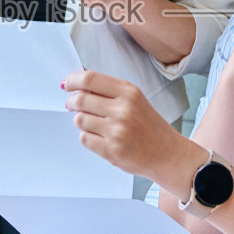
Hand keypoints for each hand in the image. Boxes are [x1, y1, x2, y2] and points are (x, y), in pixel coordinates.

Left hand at [62, 70, 201, 188]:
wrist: (167, 154)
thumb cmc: (150, 126)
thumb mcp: (135, 100)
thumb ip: (109, 91)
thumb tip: (78, 85)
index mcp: (129, 92)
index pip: (90, 79)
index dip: (73, 80)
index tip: (66, 84)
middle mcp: (123, 110)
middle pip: (80, 99)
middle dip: (71, 102)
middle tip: (71, 104)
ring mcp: (117, 131)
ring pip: (79, 120)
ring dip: (80, 120)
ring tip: (92, 123)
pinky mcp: (111, 150)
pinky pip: (84, 138)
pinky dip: (87, 137)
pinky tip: (99, 137)